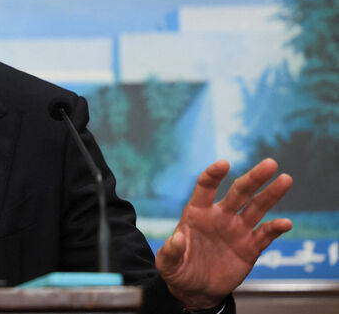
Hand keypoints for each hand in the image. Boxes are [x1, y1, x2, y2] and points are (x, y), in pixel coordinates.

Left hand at [156, 158, 291, 309]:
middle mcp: (220, 216)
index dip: (213, 175)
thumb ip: (171, 251)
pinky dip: (275, 228)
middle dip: (253, 178)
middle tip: (270, 163)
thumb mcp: (168, 263)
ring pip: (257, 208)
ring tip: (285, 179)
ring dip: (271, 195)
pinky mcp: (250, 247)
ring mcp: (237, 230)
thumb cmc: (178, 270)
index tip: (223, 164)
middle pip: (239, 192)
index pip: (205, 188)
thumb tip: (177, 239)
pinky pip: (265, 235)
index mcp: (198, 213)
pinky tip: (285, 223)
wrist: (196, 290)